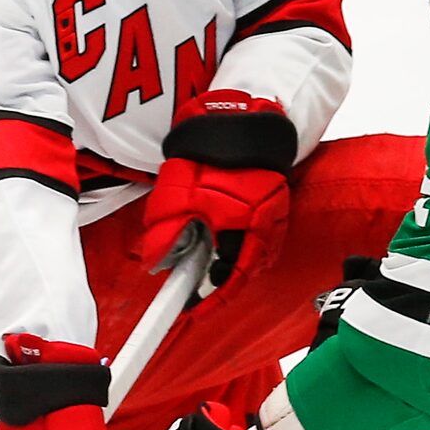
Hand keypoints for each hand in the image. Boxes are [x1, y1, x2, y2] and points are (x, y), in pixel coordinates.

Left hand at [139, 90, 296, 286]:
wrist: (236, 119)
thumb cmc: (209, 154)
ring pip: (252, 254)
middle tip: (193, 287)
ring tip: (203, 259)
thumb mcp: (176, 198)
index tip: (194, 310)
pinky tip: (219, 237)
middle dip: (218, 282)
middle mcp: (266, 226)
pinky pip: (258, 236)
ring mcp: (273, 214)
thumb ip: (164, 235)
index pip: (232, 280)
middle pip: (244, 270)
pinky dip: (238, 245)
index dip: (212, 300)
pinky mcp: (273, 203)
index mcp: (246, 228)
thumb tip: (156, 265)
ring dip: (228, 263)